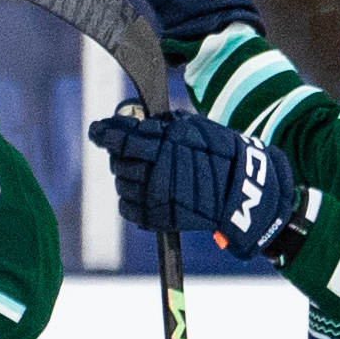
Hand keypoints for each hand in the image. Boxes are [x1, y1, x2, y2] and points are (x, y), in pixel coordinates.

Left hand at [87, 106, 300, 253]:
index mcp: (167, 145)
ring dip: (126, 176)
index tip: (98, 130)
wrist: (241, 192)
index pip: (123, 138)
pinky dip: (130, 199)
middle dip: (119, 153)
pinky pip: (127, 207)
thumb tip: (133, 120)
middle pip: (118, 161)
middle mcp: (158, 171)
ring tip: (143, 172)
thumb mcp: (196, 128)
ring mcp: (156, 197)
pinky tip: (143, 192)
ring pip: (121, 184)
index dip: (105, 132)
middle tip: (128, 151)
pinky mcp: (157, 218)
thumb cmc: (221, 154)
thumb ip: (163, 125)